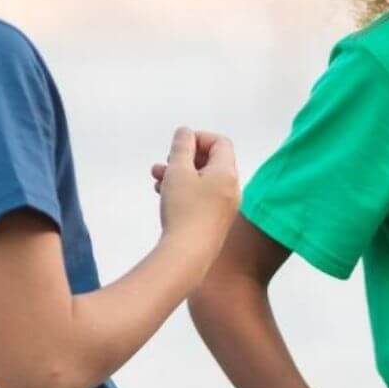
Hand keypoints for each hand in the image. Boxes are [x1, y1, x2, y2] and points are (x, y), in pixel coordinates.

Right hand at [151, 128, 238, 270]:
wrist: (188, 255)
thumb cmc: (184, 211)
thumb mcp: (178, 171)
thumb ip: (181, 147)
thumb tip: (185, 132)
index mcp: (227, 173)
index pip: (220, 142)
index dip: (198, 138)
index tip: (178, 145)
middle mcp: (232, 189)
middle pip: (211, 161)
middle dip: (185, 157)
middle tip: (166, 161)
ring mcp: (225, 207)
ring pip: (202, 181)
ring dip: (179, 174)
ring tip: (156, 176)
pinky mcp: (215, 222)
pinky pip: (202, 198)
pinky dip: (184, 191)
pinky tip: (163, 194)